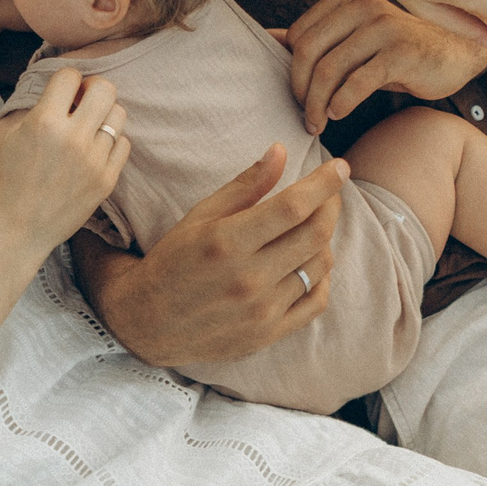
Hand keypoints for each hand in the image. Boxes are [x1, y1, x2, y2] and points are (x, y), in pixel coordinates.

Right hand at [0, 69, 129, 255]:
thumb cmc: (5, 183)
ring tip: (88, 127)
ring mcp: (94, 161)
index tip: (62, 90)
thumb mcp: (14, 136)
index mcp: (44, 123)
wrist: (13, 232)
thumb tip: (70, 93)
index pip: (69, 75)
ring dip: (103, 115)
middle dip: (92, 89)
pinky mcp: (106, 181)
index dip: (65, 79)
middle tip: (81, 102)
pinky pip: (123, 144)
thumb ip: (44, 111)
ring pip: (118, 115)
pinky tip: (93, 149)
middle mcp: (73, 139)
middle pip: (105, 88)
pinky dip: (111, 141)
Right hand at [76, 145, 345, 369]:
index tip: (339, 167)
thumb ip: (245, 185)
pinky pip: (316, 302)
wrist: (147, 321)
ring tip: (311, 226)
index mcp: (227, 242)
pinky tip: (310, 262)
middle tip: (329, 194)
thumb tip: (282, 151)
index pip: (293, 206)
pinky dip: (322, 277)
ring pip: (319, 266)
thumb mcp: (201, 216)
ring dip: (324, 239)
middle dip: (331, 205)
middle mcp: (248, 278)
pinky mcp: (268, 334)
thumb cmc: (174, 260)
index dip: (323, 183)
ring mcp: (261, 310)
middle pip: (315, 234)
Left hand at [282, 0, 486, 134]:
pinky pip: (357, 82)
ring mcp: (383, 25)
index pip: (299, 35)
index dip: (291, 71)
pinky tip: (340, 114)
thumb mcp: (357, 40)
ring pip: (329, 69)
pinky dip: (342, 103)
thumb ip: (319, 37)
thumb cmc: (401, 51)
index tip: (300, 97)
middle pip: (308, 51)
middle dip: (300, 90)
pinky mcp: (402, 52)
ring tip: (319, 123)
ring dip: (318, 104)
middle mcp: (363, 4)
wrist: (459, 52)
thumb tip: (268, 39)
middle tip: (306, 116)